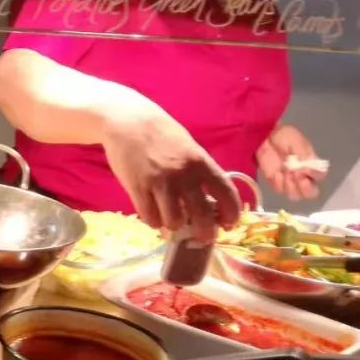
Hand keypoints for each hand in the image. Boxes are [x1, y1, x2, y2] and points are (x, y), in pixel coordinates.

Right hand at [102, 106, 240, 241]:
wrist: (128, 122)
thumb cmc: (161, 135)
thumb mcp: (189, 149)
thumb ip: (199, 173)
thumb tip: (208, 202)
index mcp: (201, 162)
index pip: (226, 194)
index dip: (231, 214)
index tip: (229, 224)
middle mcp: (184, 175)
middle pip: (201, 215)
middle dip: (204, 232)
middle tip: (201, 237)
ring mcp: (160, 183)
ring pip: (173, 221)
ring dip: (173, 226)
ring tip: (171, 220)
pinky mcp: (138, 188)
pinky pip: (149, 217)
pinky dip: (154, 221)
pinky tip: (154, 215)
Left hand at [257, 125, 320, 200]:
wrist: (264, 136)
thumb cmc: (284, 136)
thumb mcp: (296, 141)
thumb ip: (303, 155)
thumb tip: (306, 169)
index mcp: (312, 164)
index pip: (320, 176)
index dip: (314, 175)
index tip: (305, 169)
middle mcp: (303, 175)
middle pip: (311, 192)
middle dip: (305, 188)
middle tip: (296, 176)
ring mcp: (289, 180)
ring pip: (295, 195)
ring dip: (291, 187)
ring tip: (284, 173)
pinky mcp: (275, 182)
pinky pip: (279, 190)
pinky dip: (278, 184)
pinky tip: (276, 173)